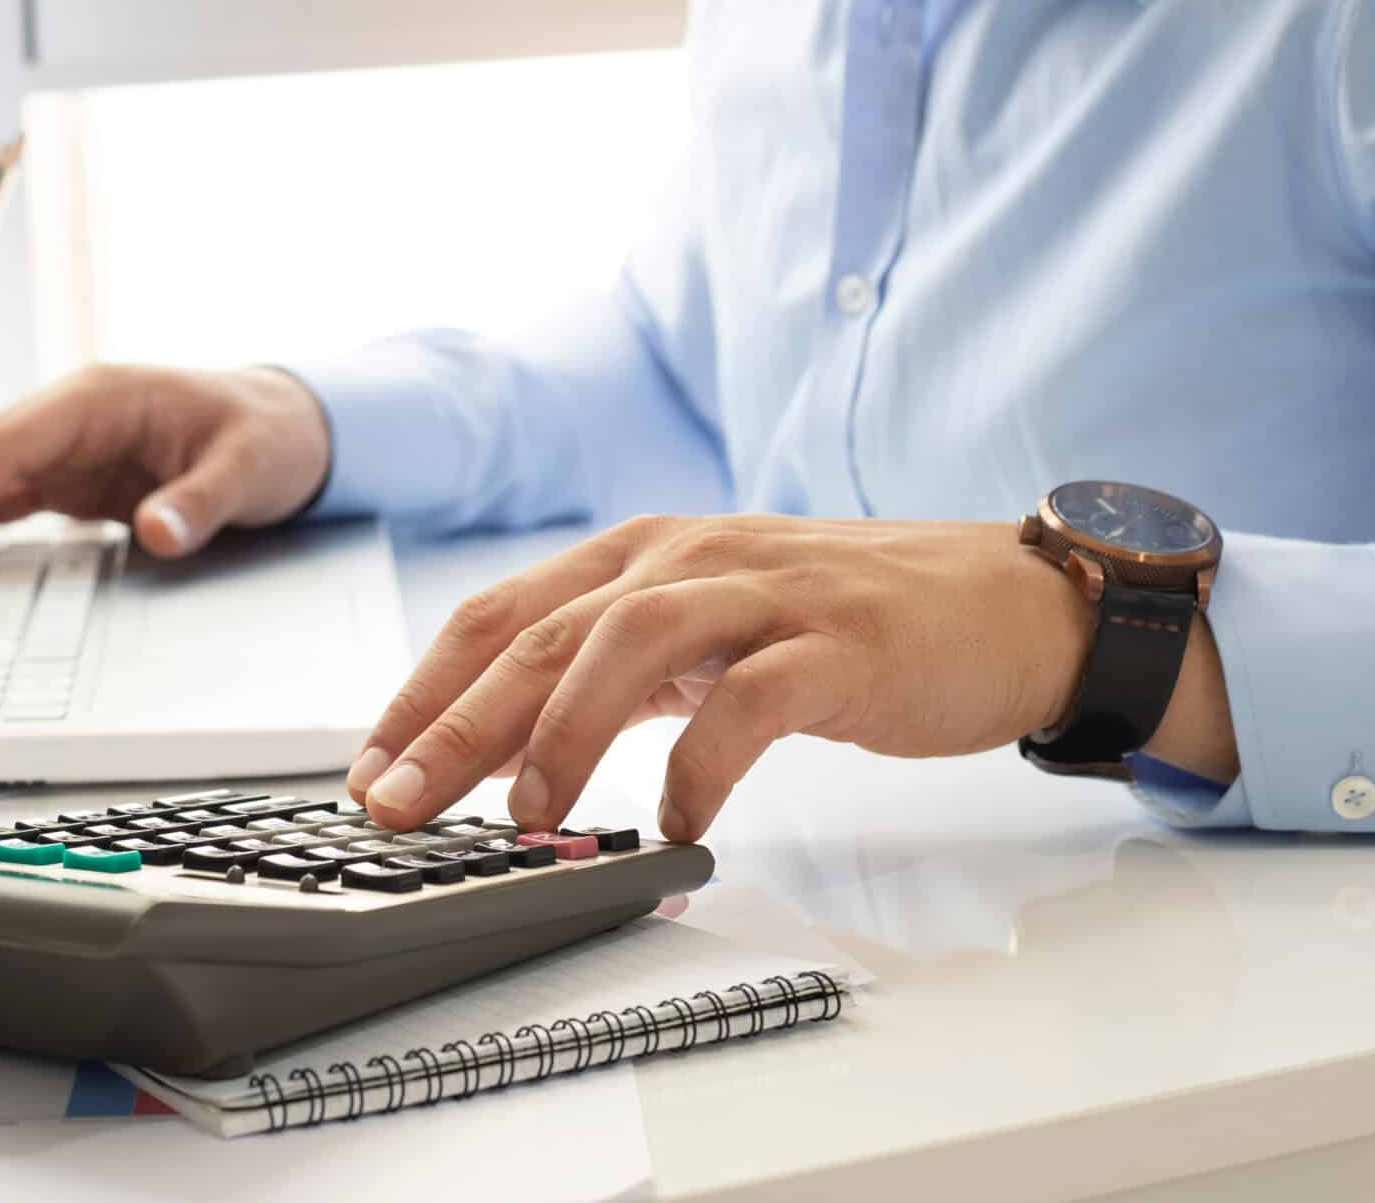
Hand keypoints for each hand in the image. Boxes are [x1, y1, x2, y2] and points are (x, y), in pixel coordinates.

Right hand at [0, 365, 331, 577]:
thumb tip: (158, 535)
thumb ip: (202, 502)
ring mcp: (65, 442)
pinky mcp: (72, 474)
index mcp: (99, 397)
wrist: (290, 425)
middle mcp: (69, 413)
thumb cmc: (269, 437)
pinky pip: (1, 495)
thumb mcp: (249, 469)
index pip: (6, 443)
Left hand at [345, 515, 1101, 840]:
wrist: (1003, 603)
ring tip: (525, 818)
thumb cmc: (842, 626)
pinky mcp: (837, 645)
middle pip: (542, 631)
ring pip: (626, 643)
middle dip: (454, 722)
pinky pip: (748, 701)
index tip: (370, 772)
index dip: (423, 692)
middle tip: (397, 804)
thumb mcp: (706, 631)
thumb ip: (614, 672)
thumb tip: (506, 748)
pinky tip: (673, 823)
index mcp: (642, 552)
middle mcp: (686, 555)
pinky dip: (699, 764)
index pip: (500, 615)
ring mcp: (762, 594)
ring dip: (561, 731)